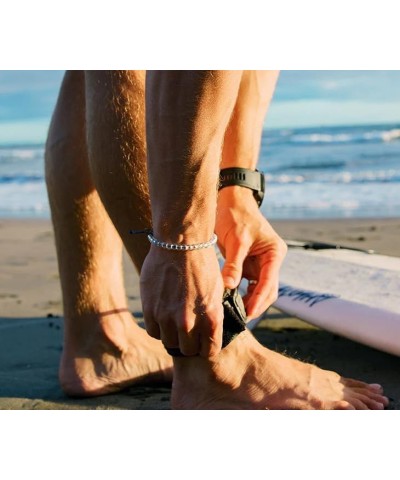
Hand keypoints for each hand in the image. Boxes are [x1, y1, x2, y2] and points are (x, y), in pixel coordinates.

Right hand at [140, 245, 223, 356]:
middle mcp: (188, 322)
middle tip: (189, 332)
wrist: (180, 242)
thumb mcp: (218, 290)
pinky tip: (163, 316)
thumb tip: (210, 328)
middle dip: (190, 343)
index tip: (204, 342)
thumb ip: (213, 313)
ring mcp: (167, 317)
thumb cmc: (202, 263)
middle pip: (187, 350)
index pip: (209, 351)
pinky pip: (153, 331)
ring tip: (175, 323)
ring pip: (169, 342)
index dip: (207, 347)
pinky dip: (158, 327)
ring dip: (173, 335)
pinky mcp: (150, 309)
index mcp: (211, 318)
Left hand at [216, 187, 286, 319]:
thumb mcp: (236, 240)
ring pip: (258, 290)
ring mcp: (261, 264)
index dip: (259, 300)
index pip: (269, 283)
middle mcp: (271, 261)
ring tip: (232, 313)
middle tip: (238, 318)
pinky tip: (229, 301)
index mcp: (274, 254)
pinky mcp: (249, 265)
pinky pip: (247, 285)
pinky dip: (240, 293)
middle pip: (267, 291)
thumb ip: (234, 264)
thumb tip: (230, 287)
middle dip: (255, 305)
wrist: (230, 201)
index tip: (248, 314)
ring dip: (247, 301)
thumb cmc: (236, 215)